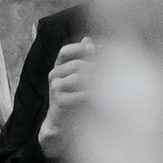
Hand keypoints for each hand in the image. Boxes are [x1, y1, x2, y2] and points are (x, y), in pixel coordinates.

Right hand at [38, 36, 95, 162]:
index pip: (65, 51)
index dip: (79, 49)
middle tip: (108, 75)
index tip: (95, 51)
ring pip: (78, 78)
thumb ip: (86, 59)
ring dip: (94, 82)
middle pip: (77, 64)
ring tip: (105, 87)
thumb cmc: (75, 97)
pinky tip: (99, 98)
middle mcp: (54, 75)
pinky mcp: (58, 101)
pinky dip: (91, 95)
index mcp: (59, 67)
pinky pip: (79, 94)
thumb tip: (90, 40)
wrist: (63, 122)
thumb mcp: (81, 76)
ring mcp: (54, 88)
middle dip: (94, 68)